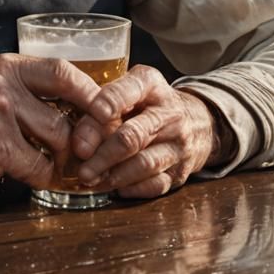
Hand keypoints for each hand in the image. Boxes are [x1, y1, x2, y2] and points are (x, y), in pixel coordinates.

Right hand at [0, 54, 100, 194]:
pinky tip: (24, 174)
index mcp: (6, 67)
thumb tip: (76, 105)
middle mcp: (3, 88)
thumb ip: (24, 87)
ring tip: (53, 164)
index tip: (108, 110)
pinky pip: (35, 170)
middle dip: (80, 139)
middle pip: (65, 116)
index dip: (92, 93)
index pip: (63, 72)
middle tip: (84, 153)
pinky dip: (38, 177)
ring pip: (55, 144)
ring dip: (59, 160)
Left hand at [71, 66, 233, 198]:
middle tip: (81, 167)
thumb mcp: (129, 89)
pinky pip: (155, 185)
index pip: (127, 91)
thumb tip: (75, 133)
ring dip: (114, 175)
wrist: (198, 122)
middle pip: (133, 136)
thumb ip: (102, 104)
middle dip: (103, 154)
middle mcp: (169, 113)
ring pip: (144, 164)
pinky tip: (114, 187)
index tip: (92, 114)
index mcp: (150, 84)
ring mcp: (178, 144)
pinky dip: (131, 188)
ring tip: (91, 180)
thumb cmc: (149, 104)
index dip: (108, 103)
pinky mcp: (180, 171)